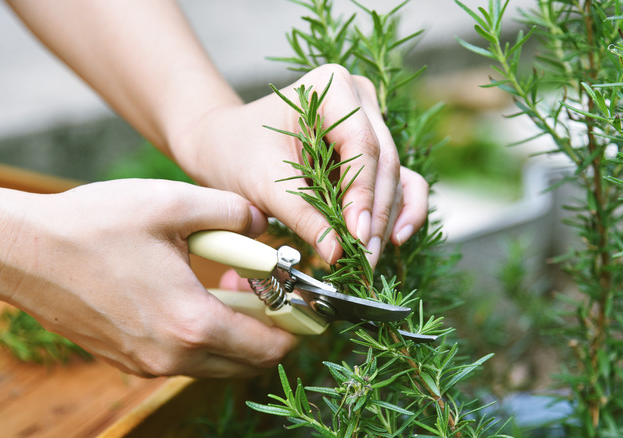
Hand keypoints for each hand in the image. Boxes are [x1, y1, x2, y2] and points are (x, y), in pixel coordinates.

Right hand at [0, 175, 294, 377]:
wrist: (22, 253)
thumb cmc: (94, 224)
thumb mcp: (173, 204)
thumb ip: (232, 212)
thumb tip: (263, 222)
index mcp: (191, 322)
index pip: (269, 344)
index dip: (298, 326)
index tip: (308, 304)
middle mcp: (172, 357)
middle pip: (247, 361)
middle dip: (269, 329)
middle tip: (270, 289)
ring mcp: (147, 364)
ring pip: (216, 361)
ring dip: (236, 331)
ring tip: (231, 284)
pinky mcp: (128, 360)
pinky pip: (185, 358)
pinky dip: (203, 335)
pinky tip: (194, 294)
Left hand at [172, 64, 428, 266]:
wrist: (222, 144)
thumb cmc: (237, 152)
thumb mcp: (264, 184)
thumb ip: (303, 216)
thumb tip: (337, 253)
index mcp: (331, 88)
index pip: (361, 145)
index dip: (363, 194)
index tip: (357, 236)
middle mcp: (360, 100)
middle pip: (384, 163)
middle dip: (375, 215)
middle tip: (364, 259)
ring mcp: (371, 124)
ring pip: (394, 177)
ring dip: (385, 221)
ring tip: (369, 259)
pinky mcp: (372, 152)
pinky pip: (399, 181)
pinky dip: (399, 211)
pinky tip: (394, 240)